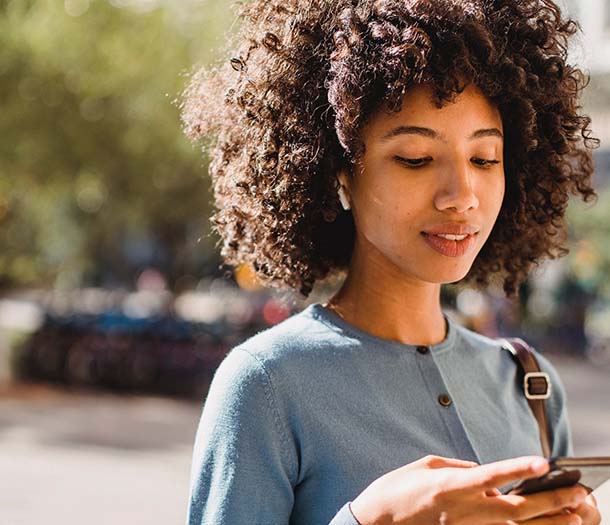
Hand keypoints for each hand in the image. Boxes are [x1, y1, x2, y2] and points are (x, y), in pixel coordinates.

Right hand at [349, 454, 588, 524]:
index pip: (492, 476)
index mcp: (451, 486)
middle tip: (577, 494)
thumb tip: (481, 471)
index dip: (518, 469)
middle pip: (515, 510)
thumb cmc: (396, 490)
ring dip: (546, 522)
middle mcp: (464, 511)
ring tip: (573, 516)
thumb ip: (458, 467)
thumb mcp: (426, 466)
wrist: (378, 524)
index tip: (543, 463)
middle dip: (550, 503)